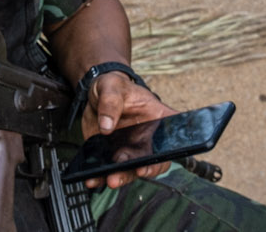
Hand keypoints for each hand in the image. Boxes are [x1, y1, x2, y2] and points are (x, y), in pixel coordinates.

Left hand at [83, 72, 176, 189]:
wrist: (95, 96)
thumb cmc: (112, 87)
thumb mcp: (111, 86)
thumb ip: (110, 102)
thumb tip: (106, 126)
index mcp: (157, 118)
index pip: (173, 135)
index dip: (170, 151)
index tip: (156, 159)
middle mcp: (148, 138)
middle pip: (153, 159)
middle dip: (143, 169)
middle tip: (133, 171)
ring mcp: (131, 149)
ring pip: (131, 170)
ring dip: (122, 177)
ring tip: (110, 179)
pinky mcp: (113, 155)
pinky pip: (109, 171)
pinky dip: (101, 178)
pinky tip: (92, 180)